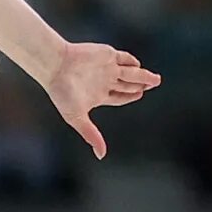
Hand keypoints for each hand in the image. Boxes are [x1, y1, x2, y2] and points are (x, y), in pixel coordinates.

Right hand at [43, 41, 161, 158]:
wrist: (56, 66)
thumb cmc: (63, 93)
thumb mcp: (77, 118)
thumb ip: (91, 135)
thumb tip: (101, 155)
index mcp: (98, 96)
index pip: (119, 97)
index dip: (130, 96)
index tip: (140, 95)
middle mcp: (104, 82)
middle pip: (127, 84)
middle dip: (141, 85)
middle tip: (155, 83)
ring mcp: (107, 68)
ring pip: (130, 72)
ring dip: (143, 75)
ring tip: (155, 79)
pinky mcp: (107, 55)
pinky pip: (124, 58)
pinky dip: (133, 62)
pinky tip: (138, 65)